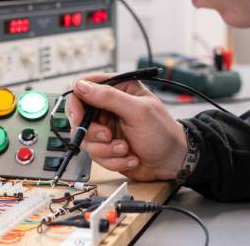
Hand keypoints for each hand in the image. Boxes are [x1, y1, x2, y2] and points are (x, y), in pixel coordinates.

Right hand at [65, 73, 188, 181]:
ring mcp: (106, 127)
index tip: (79, 117)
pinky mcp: (106, 146)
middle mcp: (109, 107)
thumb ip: (109, 97)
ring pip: (86, 139)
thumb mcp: (138, 111)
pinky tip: (130, 158)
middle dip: (93, 132)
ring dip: (106, 149)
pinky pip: (95, 155)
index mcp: (118, 89)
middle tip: (108, 137)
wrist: (172, 162)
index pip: (84, 86)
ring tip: (126, 149)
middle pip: (80, 115)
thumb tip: (82, 86)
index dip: (77, 101)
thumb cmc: (163, 133)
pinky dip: (112, 160)